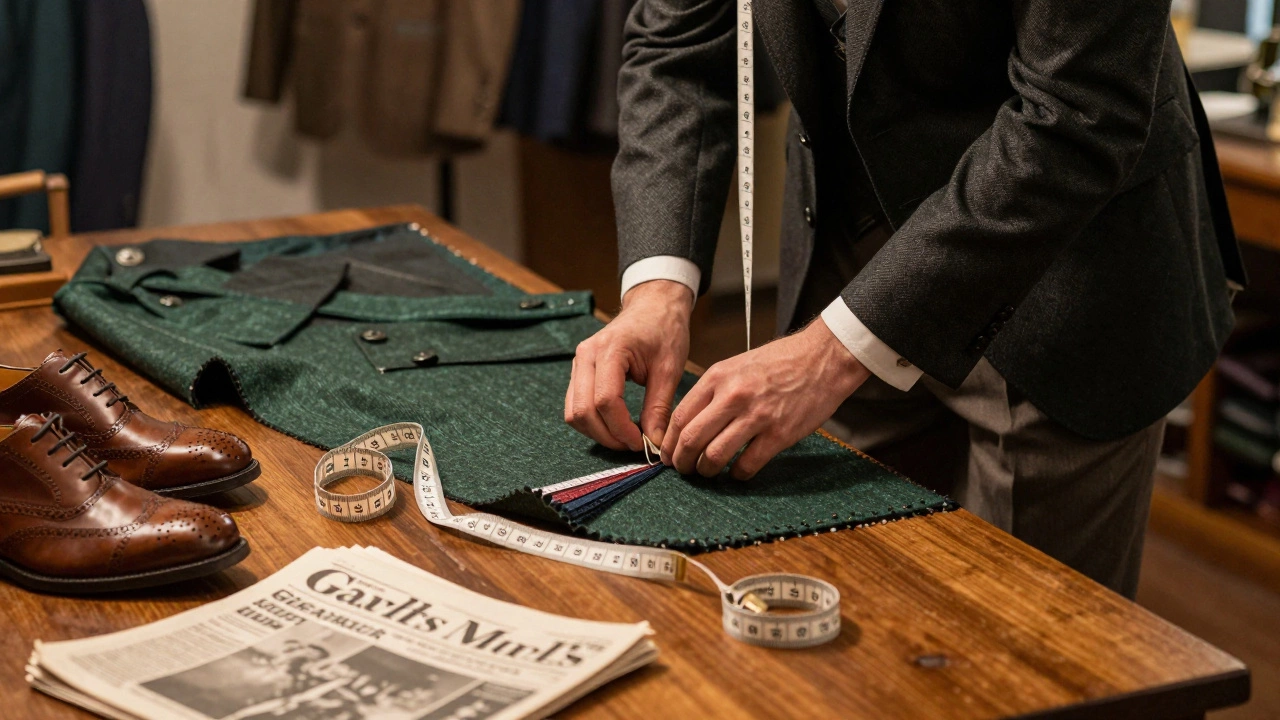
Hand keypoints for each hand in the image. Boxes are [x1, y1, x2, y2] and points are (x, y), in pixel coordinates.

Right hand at [565, 280, 692, 450]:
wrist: (653, 307)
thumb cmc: (664, 330)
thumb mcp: (669, 369)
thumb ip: (659, 407)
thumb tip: (654, 443)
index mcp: (610, 350)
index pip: (605, 400)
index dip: (621, 429)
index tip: (642, 442)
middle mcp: (586, 356)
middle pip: (583, 411)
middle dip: (608, 436)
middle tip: (634, 445)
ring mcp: (579, 363)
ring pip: (574, 412)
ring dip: (597, 432)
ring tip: (626, 437)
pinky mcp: (579, 371)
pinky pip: (575, 405)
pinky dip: (592, 422)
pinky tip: (616, 425)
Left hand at [661, 317, 870, 479]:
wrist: (823, 357)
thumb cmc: (781, 361)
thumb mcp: (737, 365)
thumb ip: (713, 391)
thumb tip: (689, 423)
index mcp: (718, 377)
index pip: (680, 417)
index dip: (669, 442)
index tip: (669, 455)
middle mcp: (733, 396)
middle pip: (691, 439)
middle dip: (682, 462)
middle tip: (683, 470)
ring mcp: (756, 416)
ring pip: (714, 456)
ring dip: (706, 470)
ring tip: (707, 473)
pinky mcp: (779, 434)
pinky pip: (747, 464)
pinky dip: (737, 474)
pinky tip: (737, 472)